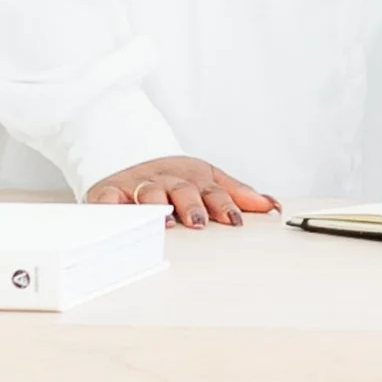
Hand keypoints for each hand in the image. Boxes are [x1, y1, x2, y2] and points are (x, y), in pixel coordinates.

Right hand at [85, 156, 277, 229]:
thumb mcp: (208, 180)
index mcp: (194, 180)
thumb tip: (272, 206)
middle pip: (182, 191)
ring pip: (149, 194)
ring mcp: (140, 186)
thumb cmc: (177, 179)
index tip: (235, 221)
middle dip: (192, 206)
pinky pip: (108, 199)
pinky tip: (115, 213)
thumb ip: (238, 194)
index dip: (224, 205)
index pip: (213, 192)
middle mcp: (168, 181)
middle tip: (199, 222)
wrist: (133, 157)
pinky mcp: (110, 192)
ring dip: (157, 207)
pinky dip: (111, 206)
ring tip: (165, 223)